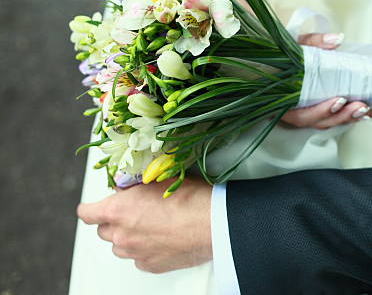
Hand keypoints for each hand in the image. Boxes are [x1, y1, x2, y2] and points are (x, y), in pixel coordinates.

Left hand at [77, 178, 212, 273]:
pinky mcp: (149, 265)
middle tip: (132, 213)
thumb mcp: (158, 181)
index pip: (86, 213)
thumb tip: (128, 188)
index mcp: (117, 210)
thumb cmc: (189, 199)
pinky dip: (144, 250)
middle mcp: (121, 234)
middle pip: (103, 231)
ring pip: (119, 247)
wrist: (211, 224)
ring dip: (127, 237)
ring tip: (149, 227)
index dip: (90, 209)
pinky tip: (161, 239)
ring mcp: (134, 252)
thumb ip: (136, 187)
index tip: (95, 207)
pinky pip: (138, 258)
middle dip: (113, 222)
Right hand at [282, 33, 371, 129]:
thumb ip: (313, 42)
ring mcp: (304, 111)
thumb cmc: (283, 53)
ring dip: (346, 118)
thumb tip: (336, 39)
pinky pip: (329, 117)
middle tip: (359, 106)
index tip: (339, 101)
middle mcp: (291, 109)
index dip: (320, 111)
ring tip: (365, 109)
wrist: (277, 55)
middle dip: (339, 116)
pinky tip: (362, 112)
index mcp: (281, 96)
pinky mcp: (315, 109)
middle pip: (315, 121)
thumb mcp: (295, 43)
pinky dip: (346, 115)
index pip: (299, 113)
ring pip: (324, 122)